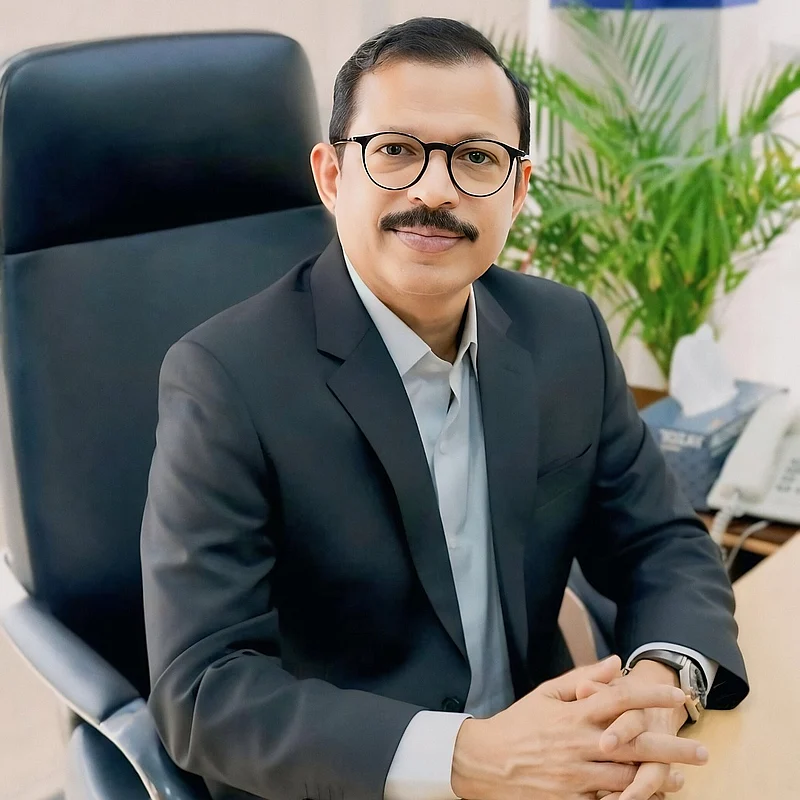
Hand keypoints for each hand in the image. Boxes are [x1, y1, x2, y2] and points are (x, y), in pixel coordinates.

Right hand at [451, 656, 703, 799]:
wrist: (484, 762)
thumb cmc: (517, 724)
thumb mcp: (545, 694)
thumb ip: (582, 679)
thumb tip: (615, 663)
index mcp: (574, 714)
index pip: (620, 699)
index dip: (652, 697)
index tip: (679, 698)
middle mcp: (579, 744)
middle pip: (634, 744)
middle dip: (672, 748)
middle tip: (702, 752)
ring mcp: (575, 776)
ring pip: (627, 779)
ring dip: (658, 779)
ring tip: (682, 779)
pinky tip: (648, 799)